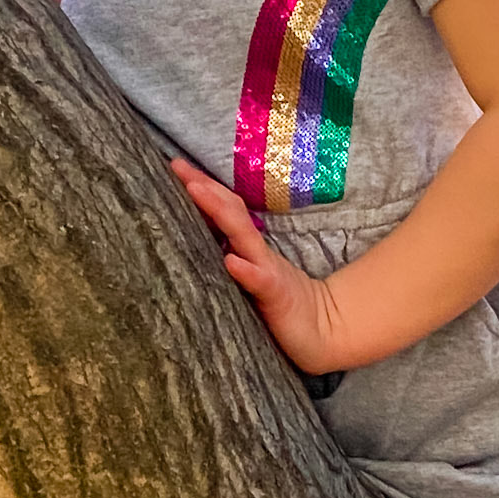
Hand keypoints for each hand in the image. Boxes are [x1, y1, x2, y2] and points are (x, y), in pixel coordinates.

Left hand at [169, 156, 344, 374]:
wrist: (321, 331)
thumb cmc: (278, 305)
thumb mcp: (248, 276)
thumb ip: (227, 256)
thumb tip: (190, 238)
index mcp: (247, 247)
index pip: (223, 209)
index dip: (202, 187)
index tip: (176, 166)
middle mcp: (256, 252)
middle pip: (230, 211)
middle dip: (204, 187)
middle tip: (178, 166)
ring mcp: (268, 270)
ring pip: (242, 236)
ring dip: (219, 211)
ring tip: (195, 190)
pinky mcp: (277, 295)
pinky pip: (261, 280)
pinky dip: (246, 270)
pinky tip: (230, 261)